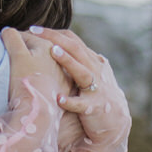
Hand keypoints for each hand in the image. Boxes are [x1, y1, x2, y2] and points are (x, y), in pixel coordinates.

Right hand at [2, 27, 67, 105]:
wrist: (38, 112)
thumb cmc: (27, 82)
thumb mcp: (17, 55)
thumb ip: (12, 38)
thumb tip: (8, 30)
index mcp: (49, 45)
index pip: (26, 37)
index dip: (12, 39)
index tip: (3, 45)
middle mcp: (60, 57)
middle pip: (38, 49)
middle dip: (25, 49)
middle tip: (11, 56)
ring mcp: (64, 74)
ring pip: (47, 63)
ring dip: (36, 63)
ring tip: (24, 69)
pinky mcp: (64, 90)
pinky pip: (52, 79)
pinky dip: (44, 77)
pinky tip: (37, 82)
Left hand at [29, 27, 130, 151]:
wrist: (116, 123)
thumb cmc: (98, 96)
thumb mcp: (91, 74)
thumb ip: (77, 61)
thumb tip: (57, 46)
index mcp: (92, 61)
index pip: (73, 40)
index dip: (55, 33)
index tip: (34, 29)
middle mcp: (95, 71)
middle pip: (76, 49)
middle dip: (55, 38)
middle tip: (35, 30)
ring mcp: (96, 89)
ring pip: (82, 71)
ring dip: (68, 61)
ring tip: (53, 52)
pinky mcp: (94, 108)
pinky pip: (81, 104)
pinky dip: (70, 101)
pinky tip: (59, 98)